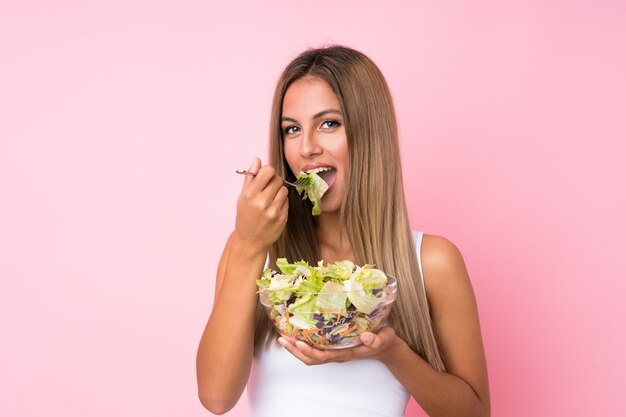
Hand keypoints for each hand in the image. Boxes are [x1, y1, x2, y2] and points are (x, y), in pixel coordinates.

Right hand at [234, 158, 288, 252]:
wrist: (250, 240)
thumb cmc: (245, 216)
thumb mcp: (242, 196)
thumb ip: (250, 177)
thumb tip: (258, 160)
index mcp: (250, 194)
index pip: (268, 171)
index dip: (268, 172)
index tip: (266, 177)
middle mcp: (262, 202)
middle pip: (278, 179)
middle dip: (274, 181)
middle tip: (268, 189)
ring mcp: (273, 211)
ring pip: (284, 189)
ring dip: (279, 191)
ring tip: (271, 199)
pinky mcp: (282, 218)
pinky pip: (287, 201)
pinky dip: (282, 202)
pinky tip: (274, 208)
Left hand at [277, 327, 399, 364]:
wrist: (386, 347)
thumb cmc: (384, 341)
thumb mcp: (384, 338)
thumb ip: (376, 339)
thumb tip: (367, 337)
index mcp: (347, 352)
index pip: (324, 356)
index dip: (310, 351)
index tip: (298, 342)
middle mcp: (338, 354)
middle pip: (312, 359)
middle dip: (296, 351)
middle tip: (282, 339)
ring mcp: (335, 352)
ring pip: (312, 356)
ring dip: (296, 349)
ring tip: (284, 338)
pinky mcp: (334, 347)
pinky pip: (316, 349)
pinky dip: (304, 345)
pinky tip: (297, 335)